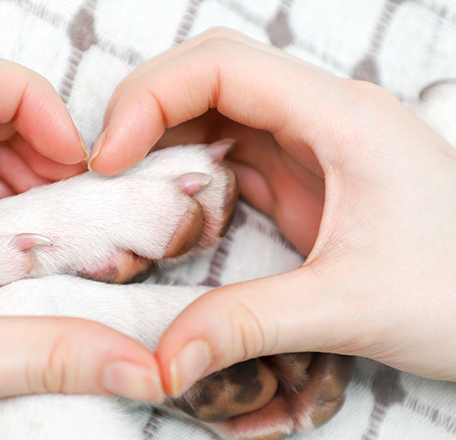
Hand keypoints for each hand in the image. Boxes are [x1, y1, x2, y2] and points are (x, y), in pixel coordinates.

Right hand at [90, 28, 455, 397]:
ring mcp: (314, 146)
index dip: (151, 99)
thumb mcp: (350, 307)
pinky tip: (168, 206)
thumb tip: (164, 357)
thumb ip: (247, 325)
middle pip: (211, 74)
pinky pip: (232, 156)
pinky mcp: (306, 180)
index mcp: (343, 119)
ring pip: (217, 112)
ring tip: (126, 191)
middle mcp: (324, 116)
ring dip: (163, 143)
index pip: (224, 65)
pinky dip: (188, 174)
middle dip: (146, 111)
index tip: (110, 157)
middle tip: (105, 169)